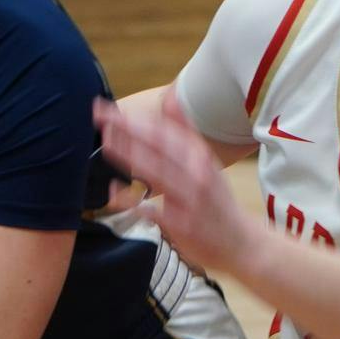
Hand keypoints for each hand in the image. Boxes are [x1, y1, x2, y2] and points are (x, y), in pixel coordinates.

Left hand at [93, 99, 259, 275]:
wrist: (240, 242)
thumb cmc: (216, 198)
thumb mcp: (205, 159)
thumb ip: (184, 129)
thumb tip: (169, 97)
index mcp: (199, 155)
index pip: (163, 131)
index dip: (135, 118)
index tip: (109, 109)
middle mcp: (197, 173)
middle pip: (159, 146)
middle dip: (128, 129)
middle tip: (100, 117)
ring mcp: (190, 199)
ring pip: (157, 172)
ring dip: (130, 155)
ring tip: (106, 142)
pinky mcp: (182, 224)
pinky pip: (153, 210)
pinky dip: (133, 200)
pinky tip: (113, 191)